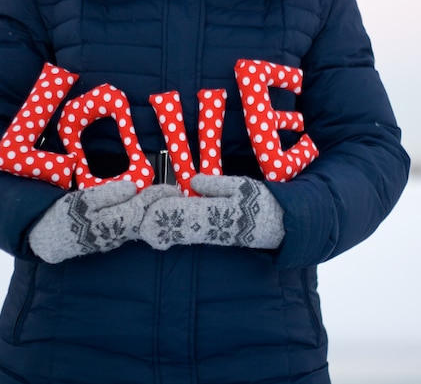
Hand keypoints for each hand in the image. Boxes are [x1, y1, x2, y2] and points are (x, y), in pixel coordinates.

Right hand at [29, 181, 180, 262]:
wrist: (47, 241)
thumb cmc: (63, 216)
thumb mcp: (82, 201)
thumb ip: (108, 195)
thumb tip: (132, 188)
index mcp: (111, 222)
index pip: (141, 208)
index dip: (156, 197)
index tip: (171, 188)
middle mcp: (118, 234)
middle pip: (145, 217)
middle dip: (160, 205)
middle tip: (177, 193)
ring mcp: (115, 239)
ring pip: (139, 224)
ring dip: (153, 211)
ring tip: (167, 199)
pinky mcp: (110, 240)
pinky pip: (130, 228)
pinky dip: (142, 217)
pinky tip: (148, 210)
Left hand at [140, 174, 284, 250]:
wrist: (282, 226)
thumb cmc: (262, 202)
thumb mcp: (242, 186)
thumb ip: (216, 184)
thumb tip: (191, 181)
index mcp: (217, 212)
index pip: (184, 212)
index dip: (164, 209)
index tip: (148, 205)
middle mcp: (212, 227)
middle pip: (179, 227)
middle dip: (158, 224)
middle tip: (138, 219)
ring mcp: (214, 235)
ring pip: (183, 234)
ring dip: (163, 230)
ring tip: (144, 225)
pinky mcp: (216, 239)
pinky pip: (192, 236)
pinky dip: (176, 233)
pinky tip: (163, 232)